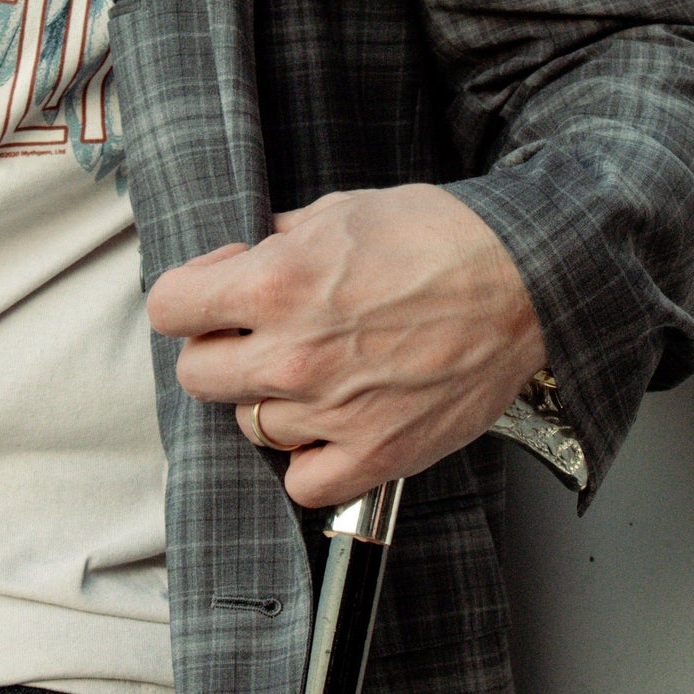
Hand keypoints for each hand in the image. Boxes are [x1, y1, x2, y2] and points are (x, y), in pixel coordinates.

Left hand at [145, 184, 545, 508]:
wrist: (524, 278)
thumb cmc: (439, 238)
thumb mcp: (338, 210)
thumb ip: (275, 240)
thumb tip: (240, 260)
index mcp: (274, 284)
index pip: (169, 308)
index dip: (188, 296)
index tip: (212, 295)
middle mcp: (292, 354)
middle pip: (196, 375)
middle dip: (218, 350)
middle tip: (255, 337)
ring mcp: (331, 412)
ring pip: (248, 426)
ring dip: (268, 402)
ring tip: (312, 374)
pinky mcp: (376, 453)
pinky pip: (303, 483)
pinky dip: (310, 460)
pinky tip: (330, 426)